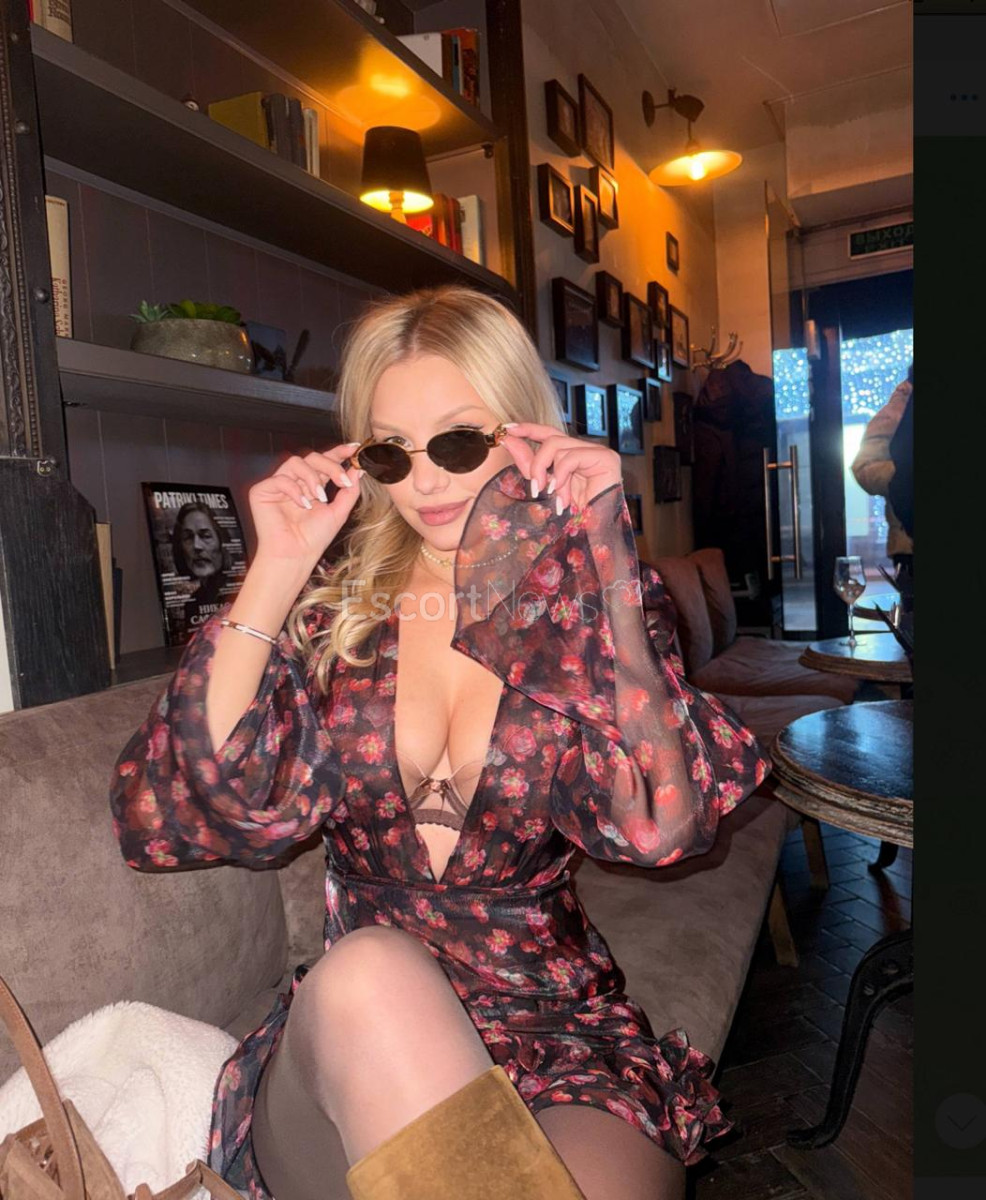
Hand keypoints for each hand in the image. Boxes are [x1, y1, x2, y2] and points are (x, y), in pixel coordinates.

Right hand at [248, 443, 363, 567]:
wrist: (295, 555)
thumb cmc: (313, 539)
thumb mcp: (338, 512)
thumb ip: (349, 490)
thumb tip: (358, 470)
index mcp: (311, 485)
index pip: (324, 461)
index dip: (338, 452)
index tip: (353, 449)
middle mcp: (295, 482)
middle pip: (311, 457)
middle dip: (329, 466)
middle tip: (341, 481)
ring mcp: (278, 485)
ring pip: (295, 462)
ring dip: (312, 478)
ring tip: (319, 497)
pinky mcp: (262, 491)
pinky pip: (280, 479)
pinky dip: (295, 490)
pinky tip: (303, 505)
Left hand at [501, 423, 621, 512]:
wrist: (595, 534)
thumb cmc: (573, 515)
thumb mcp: (545, 485)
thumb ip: (528, 463)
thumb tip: (508, 439)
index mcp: (574, 455)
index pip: (550, 433)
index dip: (529, 428)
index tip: (507, 429)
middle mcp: (587, 450)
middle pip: (551, 438)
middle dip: (537, 462)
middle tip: (535, 487)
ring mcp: (598, 452)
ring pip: (558, 446)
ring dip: (549, 474)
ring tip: (554, 496)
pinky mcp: (606, 458)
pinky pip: (570, 457)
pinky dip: (561, 476)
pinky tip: (563, 496)